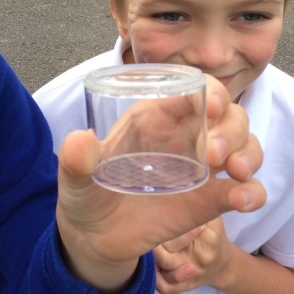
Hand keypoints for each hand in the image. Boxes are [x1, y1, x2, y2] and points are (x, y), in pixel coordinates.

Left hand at [56, 75, 265, 290]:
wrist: (93, 235)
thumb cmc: (86, 193)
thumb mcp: (75, 176)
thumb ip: (76, 160)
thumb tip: (80, 140)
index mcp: (152, 117)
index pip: (191, 90)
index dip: (209, 91)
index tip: (211, 108)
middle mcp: (181, 137)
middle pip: (226, 115)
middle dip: (230, 128)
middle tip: (214, 154)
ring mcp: (198, 168)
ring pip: (242, 145)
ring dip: (248, 153)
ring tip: (233, 172)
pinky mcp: (207, 200)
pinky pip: (241, 189)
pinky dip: (251, 191)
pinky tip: (241, 199)